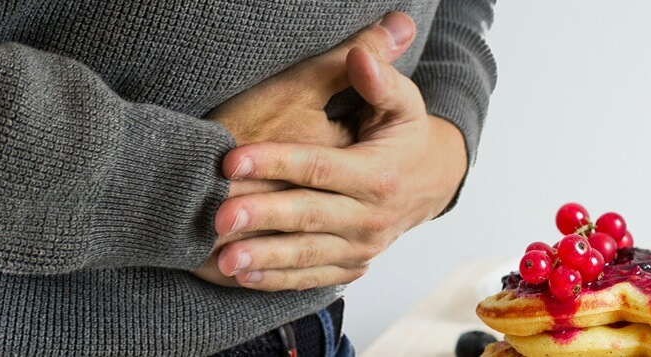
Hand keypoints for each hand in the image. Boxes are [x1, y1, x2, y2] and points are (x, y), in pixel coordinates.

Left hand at [211, 47, 468, 291]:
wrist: (432, 183)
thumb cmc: (405, 137)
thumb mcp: (403, 104)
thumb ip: (379, 80)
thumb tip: (359, 54)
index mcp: (378, 176)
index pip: (320, 169)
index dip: (275, 162)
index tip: (232, 160)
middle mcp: (371, 218)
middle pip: (308, 216)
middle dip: (262, 217)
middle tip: (218, 217)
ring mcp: (361, 247)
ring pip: (307, 255)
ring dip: (263, 259)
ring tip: (224, 259)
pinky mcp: (351, 266)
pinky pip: (311, 277)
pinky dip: (277, 280)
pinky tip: (242, 276)